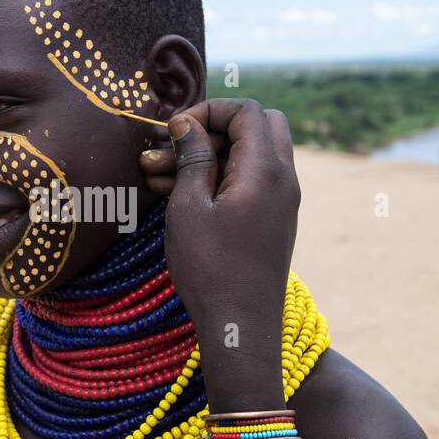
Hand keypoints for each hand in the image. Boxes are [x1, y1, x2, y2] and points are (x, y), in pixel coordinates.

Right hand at [139, 99, 298, 408]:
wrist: (241, 328)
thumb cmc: (211, 270)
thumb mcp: (189, 208)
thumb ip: (192, 158)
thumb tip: (187, 124)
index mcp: (267, 170)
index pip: (247, 112)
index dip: (209, 110)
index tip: (173, 129)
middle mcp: (284, 179)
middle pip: (258, 126)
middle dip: (213, 128)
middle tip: (174, 146)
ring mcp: (282, 201)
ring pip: (250, 155)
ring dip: (208, 156)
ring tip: (153, 174)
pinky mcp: (273, 219)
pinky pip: (250, 181)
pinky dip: (218, 178)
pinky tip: (174, 193)